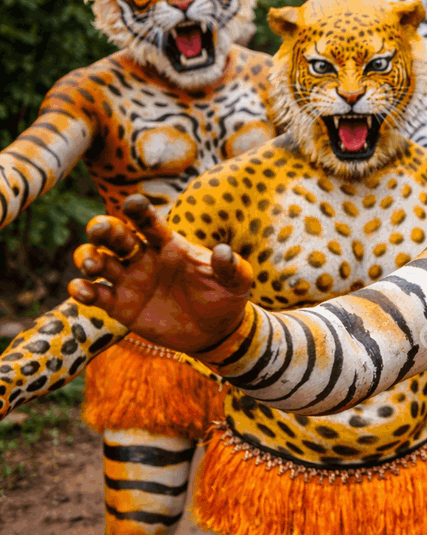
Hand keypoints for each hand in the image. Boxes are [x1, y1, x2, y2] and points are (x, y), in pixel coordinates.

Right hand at [68, 195, 252, 354]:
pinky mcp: (120, 305)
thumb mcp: (236, 281)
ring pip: (98, 260)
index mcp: (169, 245)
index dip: (139, 211)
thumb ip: (231, 266)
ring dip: (88, 257)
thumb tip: (224, 251)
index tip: (133, 203)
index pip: (149, 222)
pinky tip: (82, 290)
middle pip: (115, 236)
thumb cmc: (226, 297)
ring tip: (95, 266)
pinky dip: (82, 290)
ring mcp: (129, 280)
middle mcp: (144, 258)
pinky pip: (94, 294)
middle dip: (103, 229)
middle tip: (99, 231)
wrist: (217, 331)